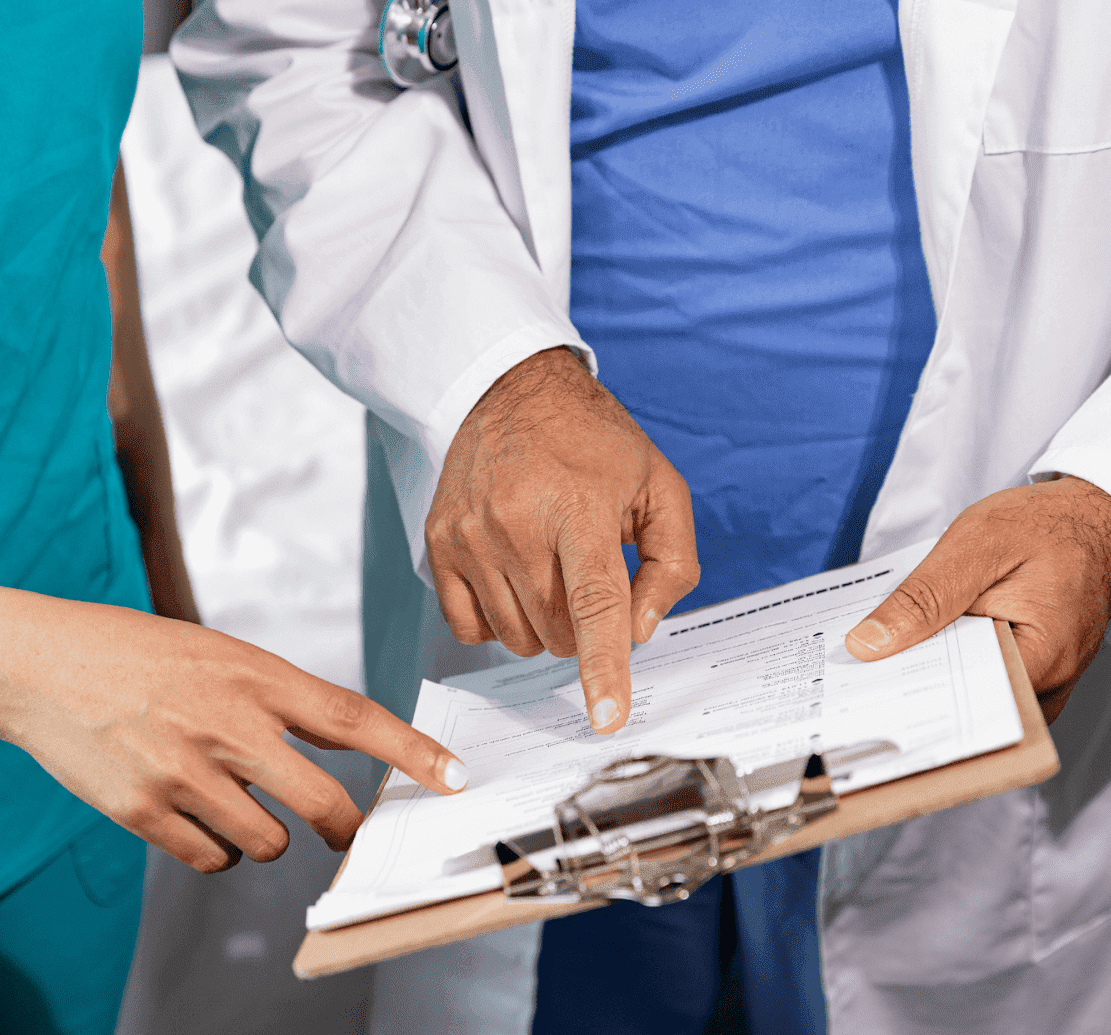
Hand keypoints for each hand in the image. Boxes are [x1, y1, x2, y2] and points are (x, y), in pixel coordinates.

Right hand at [0, 595, 468, 871]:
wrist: (36, 662)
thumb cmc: (133, 653)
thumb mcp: (216, 653)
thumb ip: (270, 699)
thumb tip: (322, 753)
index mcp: (254, 675)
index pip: (353, 717)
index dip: (412, 751)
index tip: (454, 776)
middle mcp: (228, 725)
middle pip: (322, 805)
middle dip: (344, 830)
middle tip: (344, 833)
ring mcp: (185, 772)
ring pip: (266, 842)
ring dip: (262, 834)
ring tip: (224, 796)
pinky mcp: (145, 811)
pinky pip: (213, 859)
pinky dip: (214, 848)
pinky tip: (189, 813)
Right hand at [426, 348, 700, 733]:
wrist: (512, 391)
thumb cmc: (594, 443)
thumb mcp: (660, 487)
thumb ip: (671, 564)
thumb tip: (642, 631)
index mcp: (579, 506)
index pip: (594, 602)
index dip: (603, 667)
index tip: (606, 719)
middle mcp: (516, 522)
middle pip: (557, 631)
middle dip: (586, 629)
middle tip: (590, 581)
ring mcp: (470, 535)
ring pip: (516, 638)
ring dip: (545, 628)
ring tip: (553, 573)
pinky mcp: (439, 544)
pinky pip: (470, 627)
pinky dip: (500, 622)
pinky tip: (515, 580)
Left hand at [845, 476, 1110, 721]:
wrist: (1097, 519)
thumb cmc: (1047, 527)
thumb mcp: (976, 546)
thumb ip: (923, 598)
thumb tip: (868, 646)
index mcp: (1040, 661)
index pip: (960, 703)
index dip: (904, 700)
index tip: (854, 698)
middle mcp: (1045, 689)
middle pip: (959, 706)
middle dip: (905, 693)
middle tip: (847, 684)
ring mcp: (1038, 685)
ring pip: (964, 693)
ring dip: (920, 676)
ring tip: (868, 666)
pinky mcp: (1026, 672)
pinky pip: (975, 676)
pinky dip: (942, 661)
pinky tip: (905, 646)